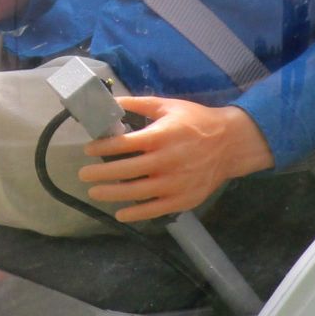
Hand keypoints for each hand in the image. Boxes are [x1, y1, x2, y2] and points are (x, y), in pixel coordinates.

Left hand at [78, 97, 273, 222]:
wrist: (231, 143)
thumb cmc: (196, 122)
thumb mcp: (168, 106)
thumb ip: (139, 105)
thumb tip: (111, 102)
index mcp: (162, 136)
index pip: (124, 144)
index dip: (102, 148)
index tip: (88, 150)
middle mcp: (167, 161)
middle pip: (126, 171)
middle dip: (100, 174)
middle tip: (83, 175)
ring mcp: (175, 183)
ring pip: (136, 193)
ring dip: (112, 194)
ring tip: (95, 192)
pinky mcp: (183, 199)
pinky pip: (155, 210)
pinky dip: (136, 213)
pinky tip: (120, 213)